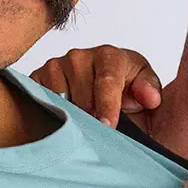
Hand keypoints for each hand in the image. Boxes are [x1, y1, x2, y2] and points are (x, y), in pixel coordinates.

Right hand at [29, 45, 162, 127]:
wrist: (109, 94)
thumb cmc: (129, 91)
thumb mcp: (148, 91)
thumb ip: (150, 90)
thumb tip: (150, 97)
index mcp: (109, 56)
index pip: (107, 81)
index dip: (107, 106)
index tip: (108, 125)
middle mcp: (79, 56)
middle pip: (81, 95)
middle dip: (91, 117)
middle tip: (98, 132)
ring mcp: (55, 66)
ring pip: (58, 98)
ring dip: (71, 117)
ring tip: (82, 127)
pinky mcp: (37, 78)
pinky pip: (37, 98)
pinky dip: (48, 112)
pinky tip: (61, 121)